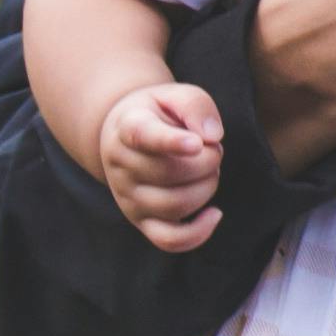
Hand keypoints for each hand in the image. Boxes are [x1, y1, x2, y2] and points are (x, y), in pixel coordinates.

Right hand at [98, 82, 225, 251]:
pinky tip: (214, 213)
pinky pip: (169, 239)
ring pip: (176, 205)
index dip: (171, 141)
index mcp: (128, 128)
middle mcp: (121, 166)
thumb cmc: (161, 114)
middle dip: (208, 160)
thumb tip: (213, 137)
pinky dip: (198, 232)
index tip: (196, 143)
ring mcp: (128, 198)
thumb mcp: (177, 95)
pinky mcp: (141, 221)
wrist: (127, 135)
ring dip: (207, 187)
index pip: (144, 136)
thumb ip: (195, 106)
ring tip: (208, 170)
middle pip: (172, 173)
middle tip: (211, 149)